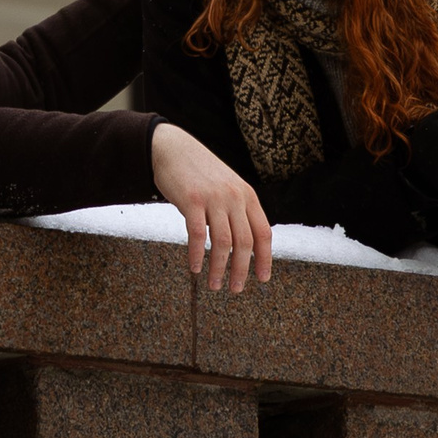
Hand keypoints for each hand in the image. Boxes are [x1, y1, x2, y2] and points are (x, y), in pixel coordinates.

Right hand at [151, 123, 272, 290]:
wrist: (172, 148)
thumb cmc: (199, 171)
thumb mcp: (227, 186)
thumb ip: (236, 209)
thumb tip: (241, 243)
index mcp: (247, 195)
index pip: (264, 232)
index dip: (265, 258)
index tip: (263, 278)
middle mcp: (234, 197)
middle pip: (245, 242)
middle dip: (242, 270)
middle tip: (235, 289)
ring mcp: (214, 198)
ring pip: (223, 242)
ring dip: (219, 268)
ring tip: (214, 285)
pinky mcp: (192, 200)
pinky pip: (198, 234)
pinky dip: (198, 255)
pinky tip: (195, 268)